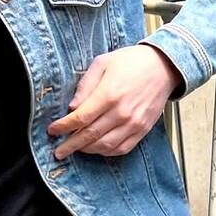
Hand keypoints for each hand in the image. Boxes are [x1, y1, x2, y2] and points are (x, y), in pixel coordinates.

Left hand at [48, 44, 181, 158]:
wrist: (162, 69)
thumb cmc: (131, 63)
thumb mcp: (102, 64)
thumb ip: (85, 86)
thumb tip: (73, 107)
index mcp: (109, 94)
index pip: (81, 118)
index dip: (64, 127)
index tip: (52, 131)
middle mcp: (121, 113)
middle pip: (90, 135)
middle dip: (71, 145)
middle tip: (59, 151)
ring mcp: (133, 124)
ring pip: (105, 146)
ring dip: (88, 150)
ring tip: (76, 149)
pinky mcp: (142, 130)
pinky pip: (122, 148)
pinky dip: (107, 152)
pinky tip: (97, 149)